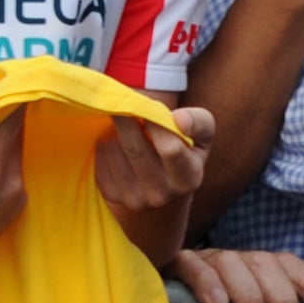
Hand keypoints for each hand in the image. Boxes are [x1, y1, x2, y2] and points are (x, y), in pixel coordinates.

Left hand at [93, 105, 211, 219]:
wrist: (166, 184)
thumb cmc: (186, 150)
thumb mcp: (203, 134)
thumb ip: (199, 122)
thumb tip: (179, 120)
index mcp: (188, 179)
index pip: (170, 149)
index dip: (156, 123)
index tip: (147, 107)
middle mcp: (161, 194)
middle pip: (135, 149)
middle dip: (126, 120)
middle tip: (122, 103)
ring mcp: (135, 199)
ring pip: (113, 151)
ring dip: (115, 132)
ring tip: (125, 128)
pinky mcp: (113, 196)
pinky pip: (100, 160)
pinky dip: (105, 145)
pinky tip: (117, 145)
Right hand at [173, 244, 303, 302]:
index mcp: (254, 267)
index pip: (288, 263)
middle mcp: (233, 259)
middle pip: (263, 262)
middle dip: (280, 298)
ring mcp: (204, 259)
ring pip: (230, 262)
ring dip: (248, 297)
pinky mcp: (175, 265)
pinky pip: (192, 265)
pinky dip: (207, 282)